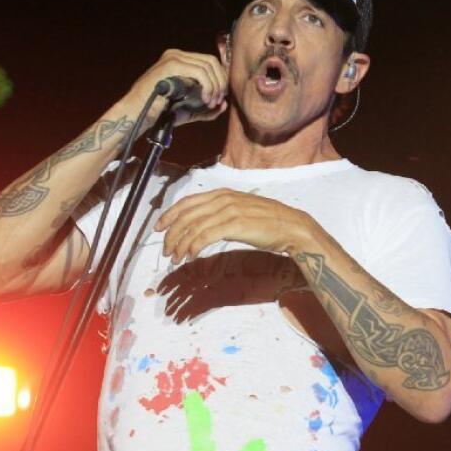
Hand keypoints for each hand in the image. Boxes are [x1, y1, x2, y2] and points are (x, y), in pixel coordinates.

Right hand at [122, 49, 229, 130]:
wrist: (137, 116)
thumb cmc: (161, 113)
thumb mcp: (189, 111)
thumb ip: (208, 109)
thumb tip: (224, 104)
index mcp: (180, 61)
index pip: (210, 62)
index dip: (221, 79)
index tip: (220, 98)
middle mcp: (176, 55)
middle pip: (212, 61)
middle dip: (220, 82)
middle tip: (218, 100)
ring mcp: (173, 58)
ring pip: (208, 65)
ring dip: (215, 85)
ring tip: (211, 102)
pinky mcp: (171, 65)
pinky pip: (199, 72)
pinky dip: (208, 86)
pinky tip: (205, 99)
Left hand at [155, 190, 312, 262]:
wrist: (291, 226)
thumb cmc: (268, 221)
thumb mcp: (241, 210)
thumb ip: (222, 212)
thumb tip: (203, 225)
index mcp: (223, 193)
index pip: (188, 202)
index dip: (170, 215)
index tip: (159, 228)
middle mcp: (224, 199)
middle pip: (187, 215)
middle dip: (172, 234)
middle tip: (167, 250)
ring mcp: (229, 211)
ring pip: (194, 227)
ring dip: (181, 244)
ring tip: (177, 257)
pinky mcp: (235, 225)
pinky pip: (206, 236)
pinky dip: (194, 247)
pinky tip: (192, 256)